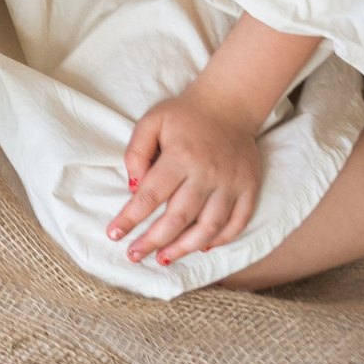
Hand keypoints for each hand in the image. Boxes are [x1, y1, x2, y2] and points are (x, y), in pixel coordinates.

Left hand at [110, 91, 266, 267]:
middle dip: (153, 241)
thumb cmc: (184, 115)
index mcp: (180, 156)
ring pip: (208, 227)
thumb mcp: (151, 122)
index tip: (114, 235)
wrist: (229, 104)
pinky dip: (221, 239)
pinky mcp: (249, 188)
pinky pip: (237, 222)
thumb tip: (132, 187)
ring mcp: (231, 183)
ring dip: (184, 248)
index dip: (130, 219)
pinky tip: (201, 247)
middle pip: (178, 218)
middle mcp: (207, 173)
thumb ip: (136, 152)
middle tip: (134, 256)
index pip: (150, 196)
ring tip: (164, 259)